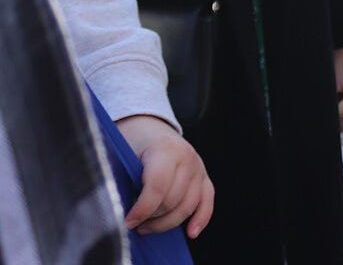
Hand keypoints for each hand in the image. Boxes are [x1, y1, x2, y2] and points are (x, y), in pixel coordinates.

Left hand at [115, 113, 214, 237]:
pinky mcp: (204, 177)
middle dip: (152, 217)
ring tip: (147, 227)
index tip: (127, 222)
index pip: (158, 186)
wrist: (149, 128)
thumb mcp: (123, 154)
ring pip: (188, 205)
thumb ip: (122, 177)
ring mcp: (199, 167)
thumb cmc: (132, 144)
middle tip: (133, 224)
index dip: (142, 209)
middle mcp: (187, 157)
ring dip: (167, 222)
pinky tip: (191, 232)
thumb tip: (116, 206)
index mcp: (165, 149)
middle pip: (173, 200)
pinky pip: (207, 200)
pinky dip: (201, 218)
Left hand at [333, 45, 342, 130]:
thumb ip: (328, 107)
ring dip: (337, 103)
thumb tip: (324, 122)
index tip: (329, 124)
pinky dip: (339, 94)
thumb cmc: (332, 63)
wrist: (338, 38)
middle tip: (325, 106)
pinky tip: (331, 83)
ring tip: (327, 92)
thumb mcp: (328, 89)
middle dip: (338, 114)